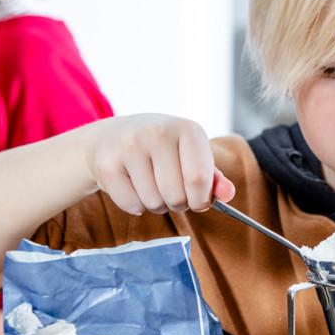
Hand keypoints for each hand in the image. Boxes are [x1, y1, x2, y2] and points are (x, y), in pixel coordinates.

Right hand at [85, 114, 235, 214]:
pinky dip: (135, 206)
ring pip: (153, 203)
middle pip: (176, 196)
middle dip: (178, 204)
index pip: (199, 179)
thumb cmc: (163, 150)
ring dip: (156, 205)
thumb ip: (214, 178)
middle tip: (171, 190)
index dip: (201, 199)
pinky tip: (132, 186)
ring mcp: (129, 145)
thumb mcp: (192, 156)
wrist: (114, 135)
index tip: (198, 199)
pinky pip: (130, 205)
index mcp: (187, 129)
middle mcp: (157, 131)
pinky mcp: (106, 162)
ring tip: (151, 185)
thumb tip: (228, 194)